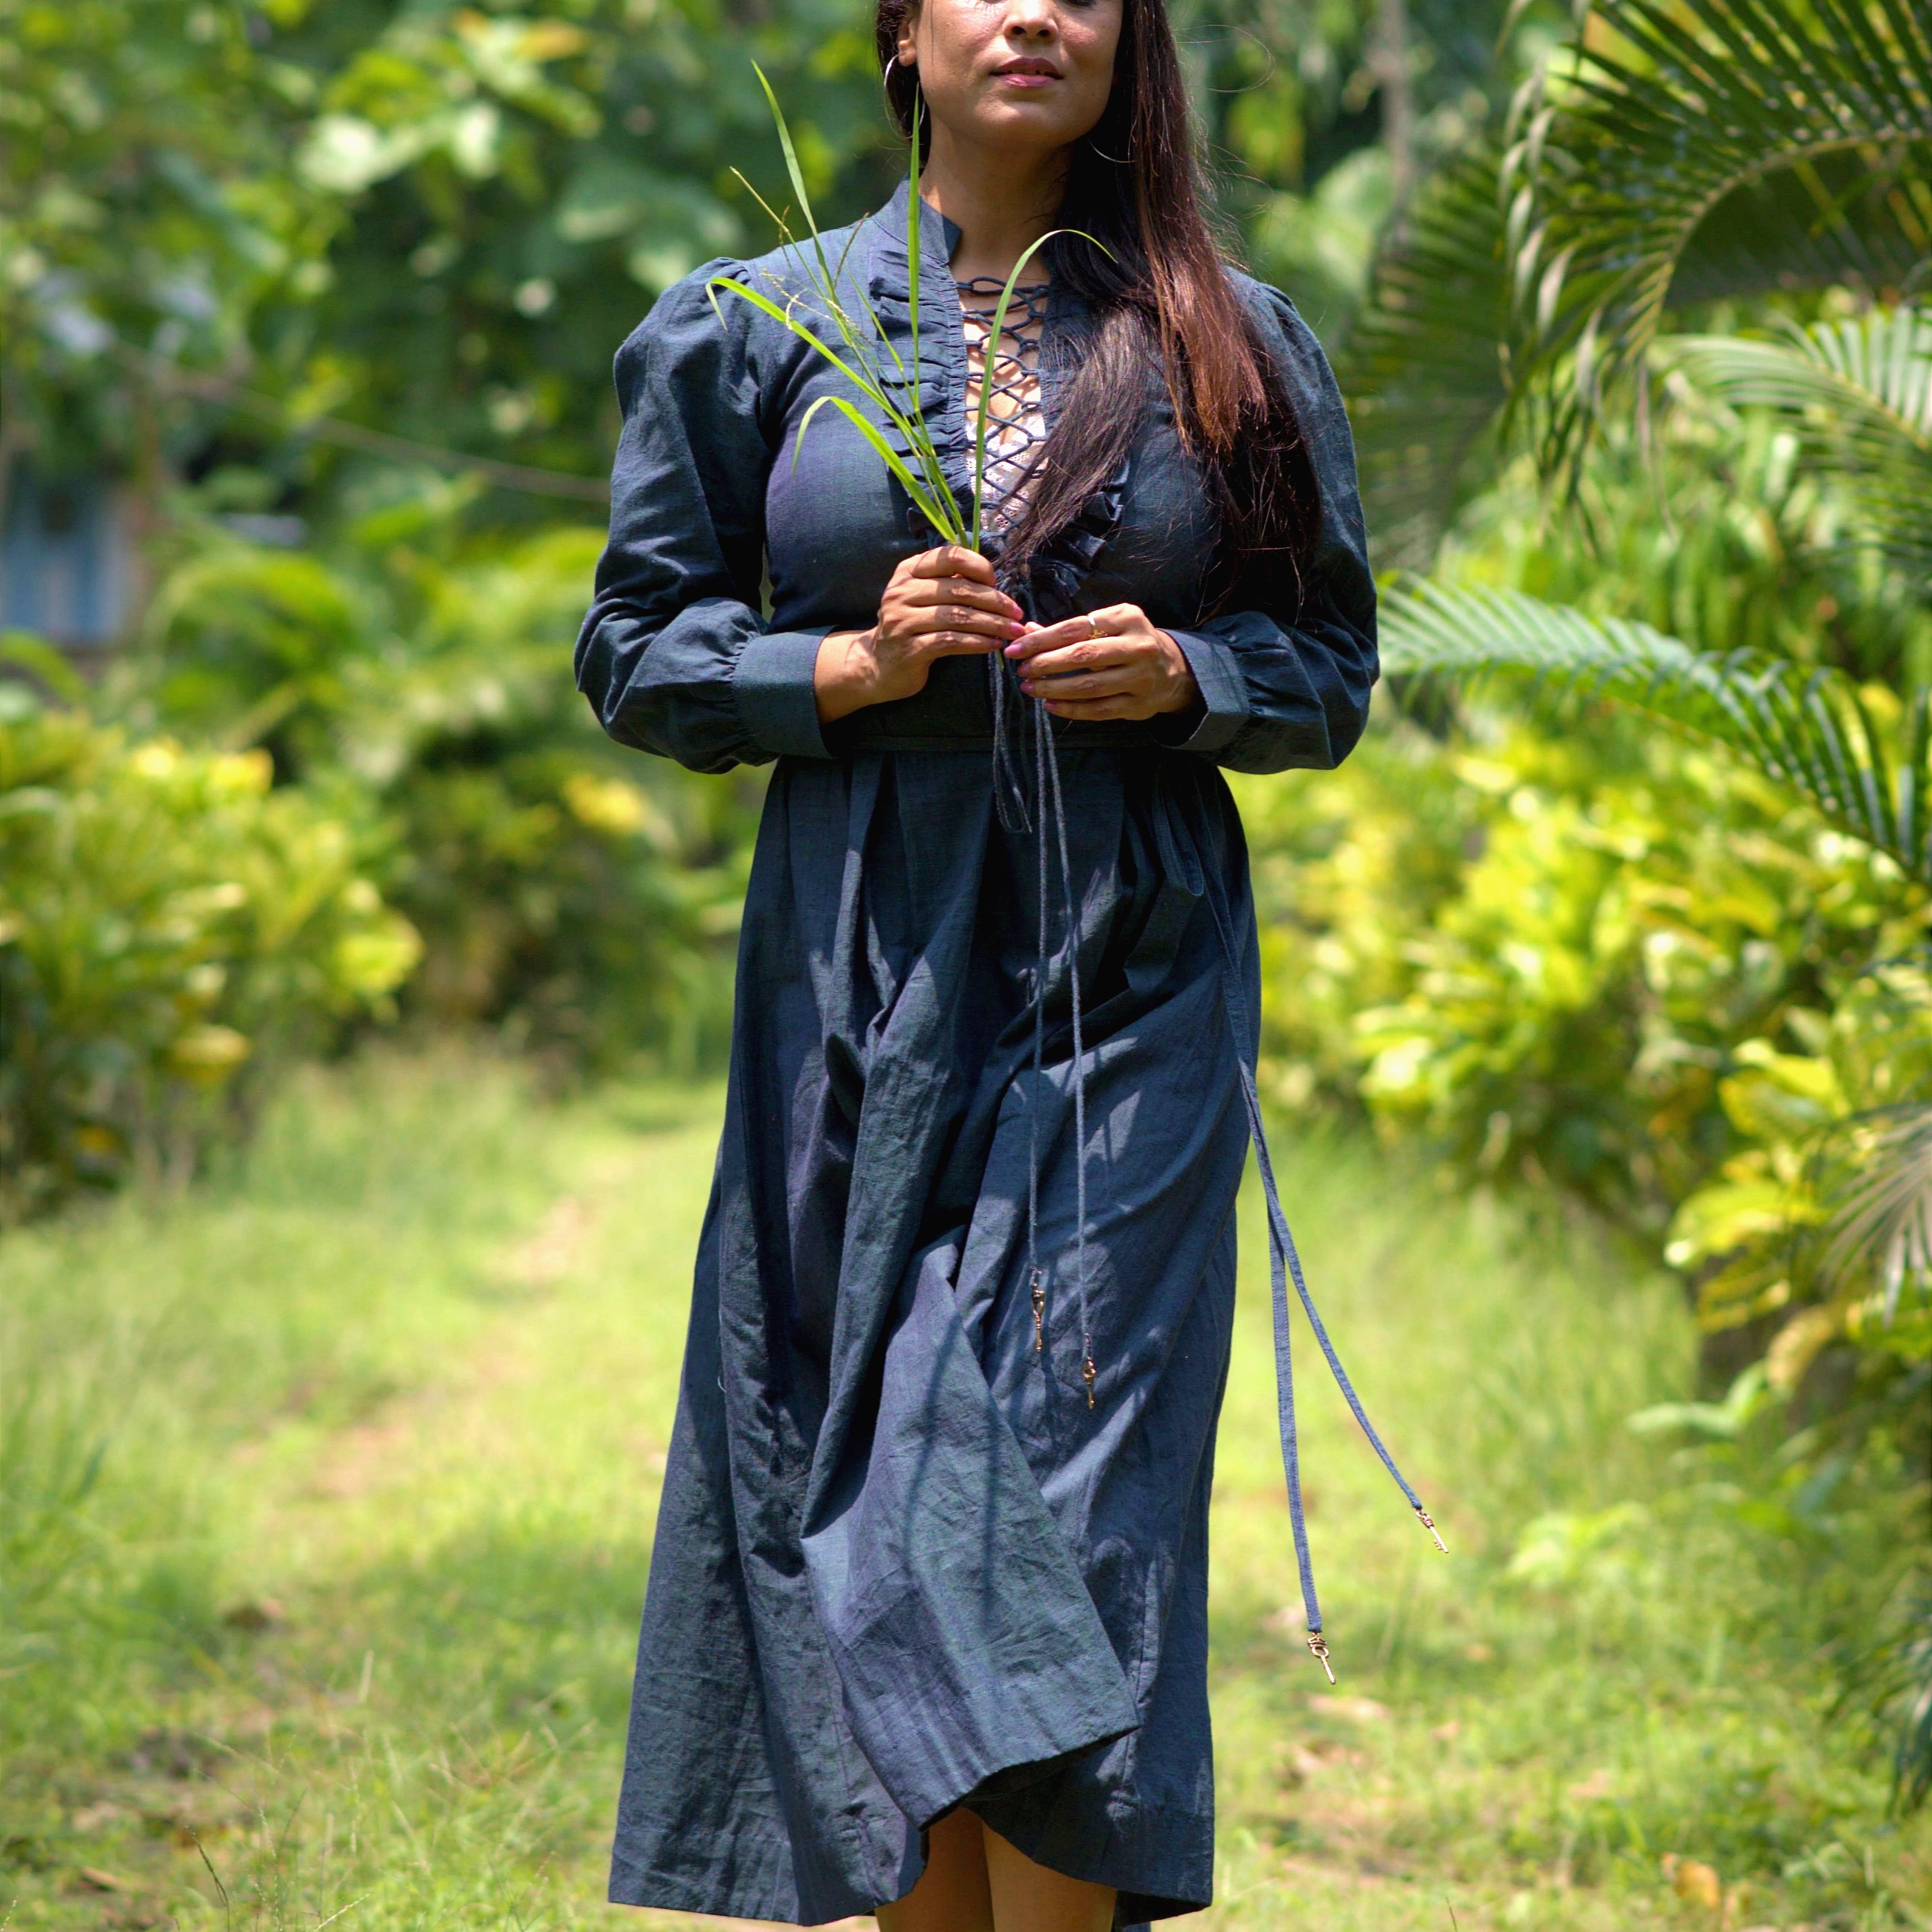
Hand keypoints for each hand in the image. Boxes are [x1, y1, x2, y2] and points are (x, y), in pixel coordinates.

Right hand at [815, 546, 1024, 724]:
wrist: (878, 665)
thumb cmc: (911, 627)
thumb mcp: (923, 597)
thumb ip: (948, 583)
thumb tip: (991, 578)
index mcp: (908, 571)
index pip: (950, 556)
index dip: (979, 567)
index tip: (996, 583)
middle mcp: (902, 592)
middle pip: (959, 590)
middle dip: (994, 601)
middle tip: (1016, 613)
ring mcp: (902, 621)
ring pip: (958, 617)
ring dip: (992, 624)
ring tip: (1012, 631)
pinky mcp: (909, 649)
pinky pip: (951, 642)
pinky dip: (977, 643)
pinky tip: (993, 645)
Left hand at [1003, 603, 1198, 721]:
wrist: (1173, 670)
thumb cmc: (1129, 643)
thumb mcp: (1106, 626)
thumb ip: (1068, 630)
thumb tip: (1026, 631)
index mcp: (1127, 618)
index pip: (1076, 628)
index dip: (1042, 639)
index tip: (1016, 649)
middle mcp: (1138, 646)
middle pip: (1083, 656)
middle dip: (1046, 664)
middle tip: (1023, 671)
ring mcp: (1141, 677)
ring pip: (1090, 686)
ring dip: (1054, 689)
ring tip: (1031, 688)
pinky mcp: (1139, 704)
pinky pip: (1098, 709)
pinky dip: (1071, 709)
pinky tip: (1051, 705)